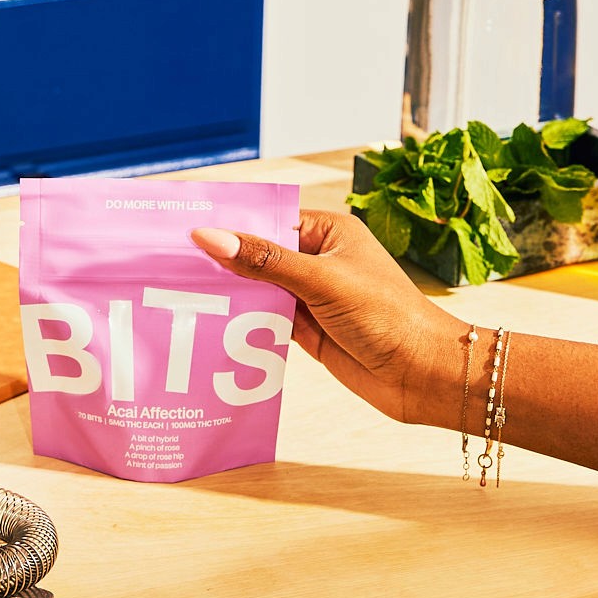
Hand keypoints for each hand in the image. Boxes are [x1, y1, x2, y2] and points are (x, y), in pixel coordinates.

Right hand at [190, 208, 464, 424]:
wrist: (425, 376)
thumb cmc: (387, 315)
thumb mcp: (321, 281)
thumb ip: (264, 262)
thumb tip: (208, 236)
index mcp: (328, 233)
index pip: (269, 221)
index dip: (230, 226)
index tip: (185, 231)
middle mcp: (318, 262)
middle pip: (260, 256)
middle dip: (224, 263)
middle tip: (172, 266)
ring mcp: (313, 299)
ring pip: (260, 290)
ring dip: (232, 295)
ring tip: (182, 295)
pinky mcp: (309, 332)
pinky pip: (267, 322)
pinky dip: (244, 324)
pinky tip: (213, 325)